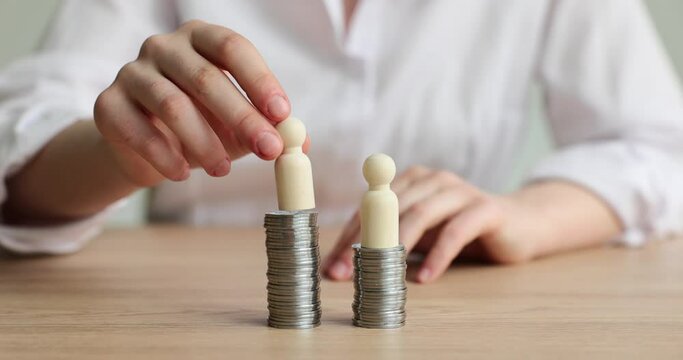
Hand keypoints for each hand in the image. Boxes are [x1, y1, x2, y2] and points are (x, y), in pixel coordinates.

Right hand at [94, 20, 290, 186]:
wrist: (147, 149)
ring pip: (171, 104)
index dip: (259, 79)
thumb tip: (300, 142)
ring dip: (203, 142)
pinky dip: (164, 156)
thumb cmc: (202, 126)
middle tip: (267, 149)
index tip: (282, 114)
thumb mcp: (239, 125)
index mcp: (201, 39)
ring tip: (223, 170)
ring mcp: (132, 72)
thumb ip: (269, 128)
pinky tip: (182, 173)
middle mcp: (164, 47)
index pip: (232, 47)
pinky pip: (137, 129)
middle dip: (242, 117)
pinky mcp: (107, 104)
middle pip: (205, 76)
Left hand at [323, 166, 532, 282]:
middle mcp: (434, 180)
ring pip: (421, 215)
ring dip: (396, 246)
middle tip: (346, 273)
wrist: (520, 224)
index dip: (349, 236)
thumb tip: (345, 264)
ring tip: (380, 273)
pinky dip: (438, 255)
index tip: (331, 266)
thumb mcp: (421, 232)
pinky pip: (456, 231)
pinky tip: (426, 278)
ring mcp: (460, 191)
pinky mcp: (485, 209)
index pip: (371, 207)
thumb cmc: (461, 230)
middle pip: (390, 209)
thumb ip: (391, 239)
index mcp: (413, 180)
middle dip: (364, 242)